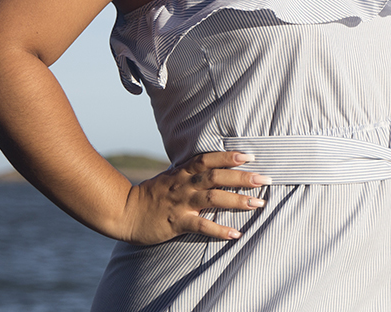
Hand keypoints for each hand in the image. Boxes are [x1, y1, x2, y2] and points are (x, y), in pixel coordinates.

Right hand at [119, 151, 270, 244]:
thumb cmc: (152, 195)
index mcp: (182, 172)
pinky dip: (220, 230)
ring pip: (213, 199)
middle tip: (265, 179)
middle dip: (243, 177)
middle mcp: (184, 185)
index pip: (208, 159)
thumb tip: (214, 166)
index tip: (250, 157)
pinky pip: (201, 226)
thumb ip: (190, 172)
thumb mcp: (171, 177)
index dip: (229, 156)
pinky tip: (236, 234)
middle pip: (217, 177)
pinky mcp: (176, 223)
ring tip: (259, 203)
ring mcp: (181, 204)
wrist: (124, 213)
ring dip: (238, 200)